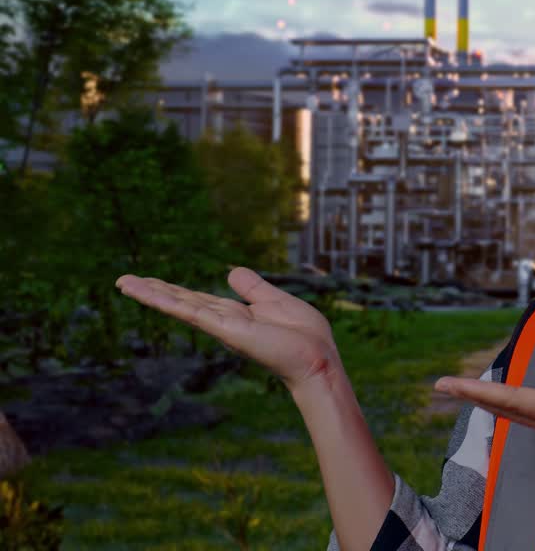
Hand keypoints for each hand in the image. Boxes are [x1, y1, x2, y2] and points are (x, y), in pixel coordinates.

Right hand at [115, 267, 340, 393]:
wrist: (316, 357)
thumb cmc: (303, 336)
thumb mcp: (275, 301)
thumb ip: (253, 288)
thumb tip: (231, 272)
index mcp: (235, 315)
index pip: (197, 300)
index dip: (174, 290)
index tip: (151, 281)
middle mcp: (223, 321)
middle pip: (182, 301)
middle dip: (154, 291)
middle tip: (124, 280)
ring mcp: (221, 326)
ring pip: (179, 305)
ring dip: (151, 293)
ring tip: (124, 282)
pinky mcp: (224, 329)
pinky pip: (190, 311)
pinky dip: (168, 301)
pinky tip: (147, 292)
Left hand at [435, 335, 534, 487]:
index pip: (510, 398)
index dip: (477, 389)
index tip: (448, 384)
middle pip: (503, 407)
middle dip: (471, 395)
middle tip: (441, 385)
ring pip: (513, 414)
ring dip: (487, 401)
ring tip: (465, 390)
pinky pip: (526, 417)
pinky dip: (507, 406)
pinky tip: (505, 403)